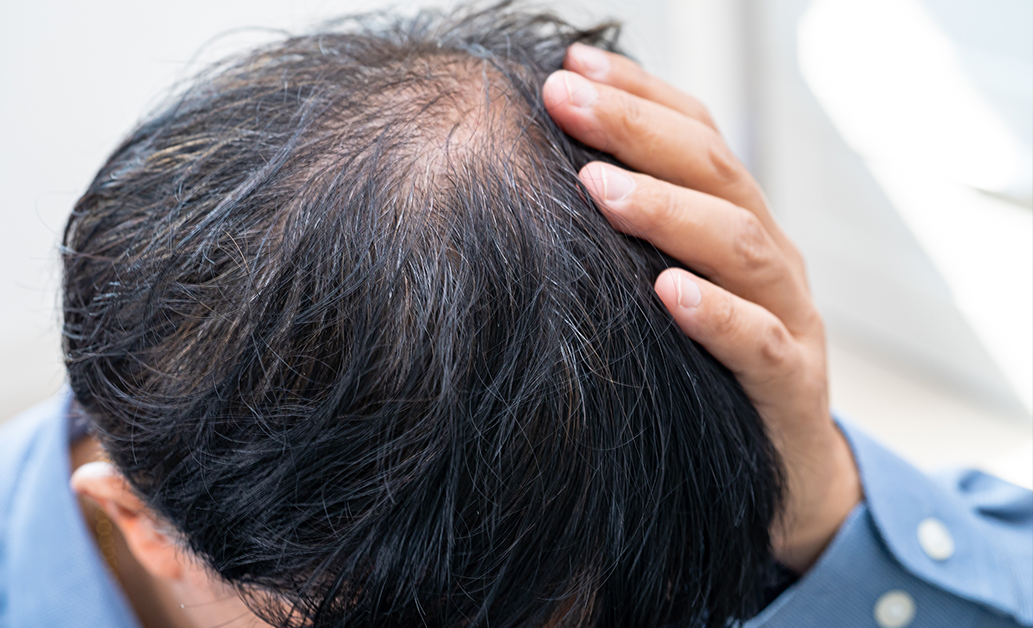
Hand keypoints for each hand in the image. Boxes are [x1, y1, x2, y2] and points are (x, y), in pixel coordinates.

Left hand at [543, 44, 861, 571]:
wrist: (781, 467)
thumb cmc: (707, 364)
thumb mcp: (669, 285)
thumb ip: (631, 234)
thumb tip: (547, 177)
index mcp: (733, 221)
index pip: (695, 136)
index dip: (639, 95)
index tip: (570, 65)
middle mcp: (766, 256)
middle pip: (713, 173)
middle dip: (637, 129)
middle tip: (564, 98)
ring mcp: (787, 317)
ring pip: (742, 246)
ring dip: (668, 211)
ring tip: (598, 185)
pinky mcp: (789, 387)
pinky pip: (761, 344)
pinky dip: (717, 316)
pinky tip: (667, 294)